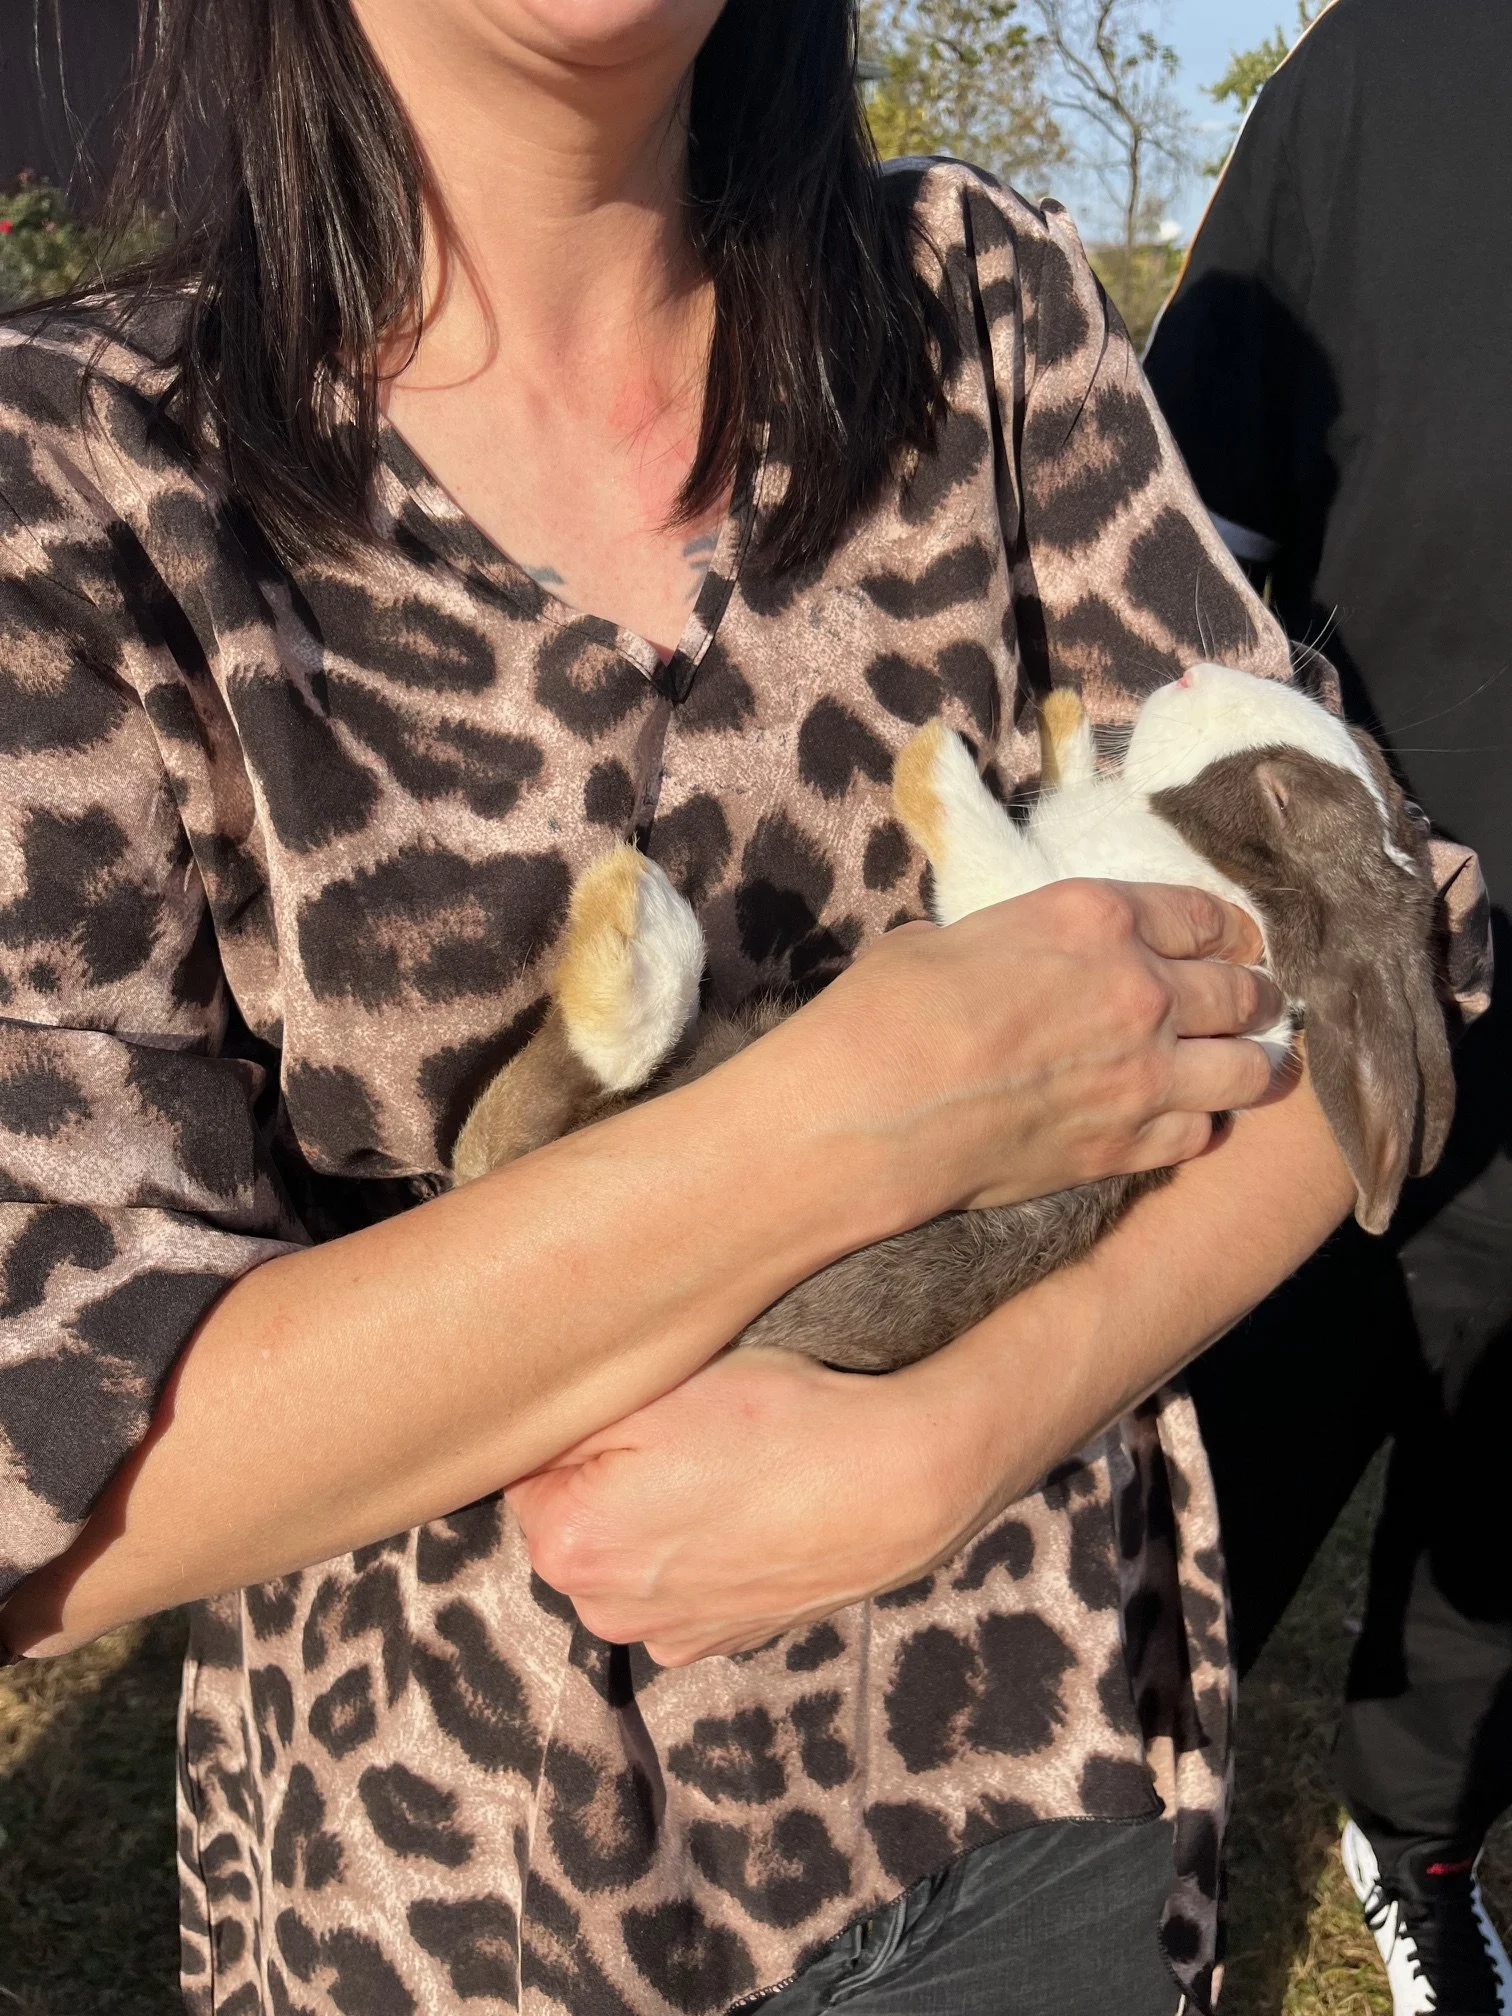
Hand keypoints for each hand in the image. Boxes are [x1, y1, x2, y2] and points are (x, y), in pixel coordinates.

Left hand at [508, 1346, 983, 1664]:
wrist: (897, 1483)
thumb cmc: (779, 1423)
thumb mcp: (656, 1387)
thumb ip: (565, 1416)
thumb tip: (523, 1432)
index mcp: (569, 1545)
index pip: (530, 1470)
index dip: (583, 1427)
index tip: (640, 1407)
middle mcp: (604, 1612)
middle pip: (575, 1516)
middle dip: (612, 1475)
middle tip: (688, 1433)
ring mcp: (669, 1636)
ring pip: (631, 1550)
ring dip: (658, 1513)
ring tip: (728, 1471)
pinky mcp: (725, 1640)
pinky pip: (683, 1581)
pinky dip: (703, 1547)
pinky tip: (750, 1509)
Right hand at [772, 878, 1282, 1220]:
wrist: (870, 1112)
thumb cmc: (886, 1012)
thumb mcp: (952, 937)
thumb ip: (1016, 941)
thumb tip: (1011, 959)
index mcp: (1096, 917)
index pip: (1203, 915)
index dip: (1227, 930)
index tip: (1233, 942)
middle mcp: (1140, 989)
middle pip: (1242, 990)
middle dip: (1254, 995)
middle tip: (1254, 1003)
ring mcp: (1145, 1074)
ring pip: (1250, 1069)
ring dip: (1254, 1063)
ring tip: (1250, 1064)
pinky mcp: (1128, 1146)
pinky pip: (1204, 1133)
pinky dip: (1204, 1124)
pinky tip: (1191, 1118)